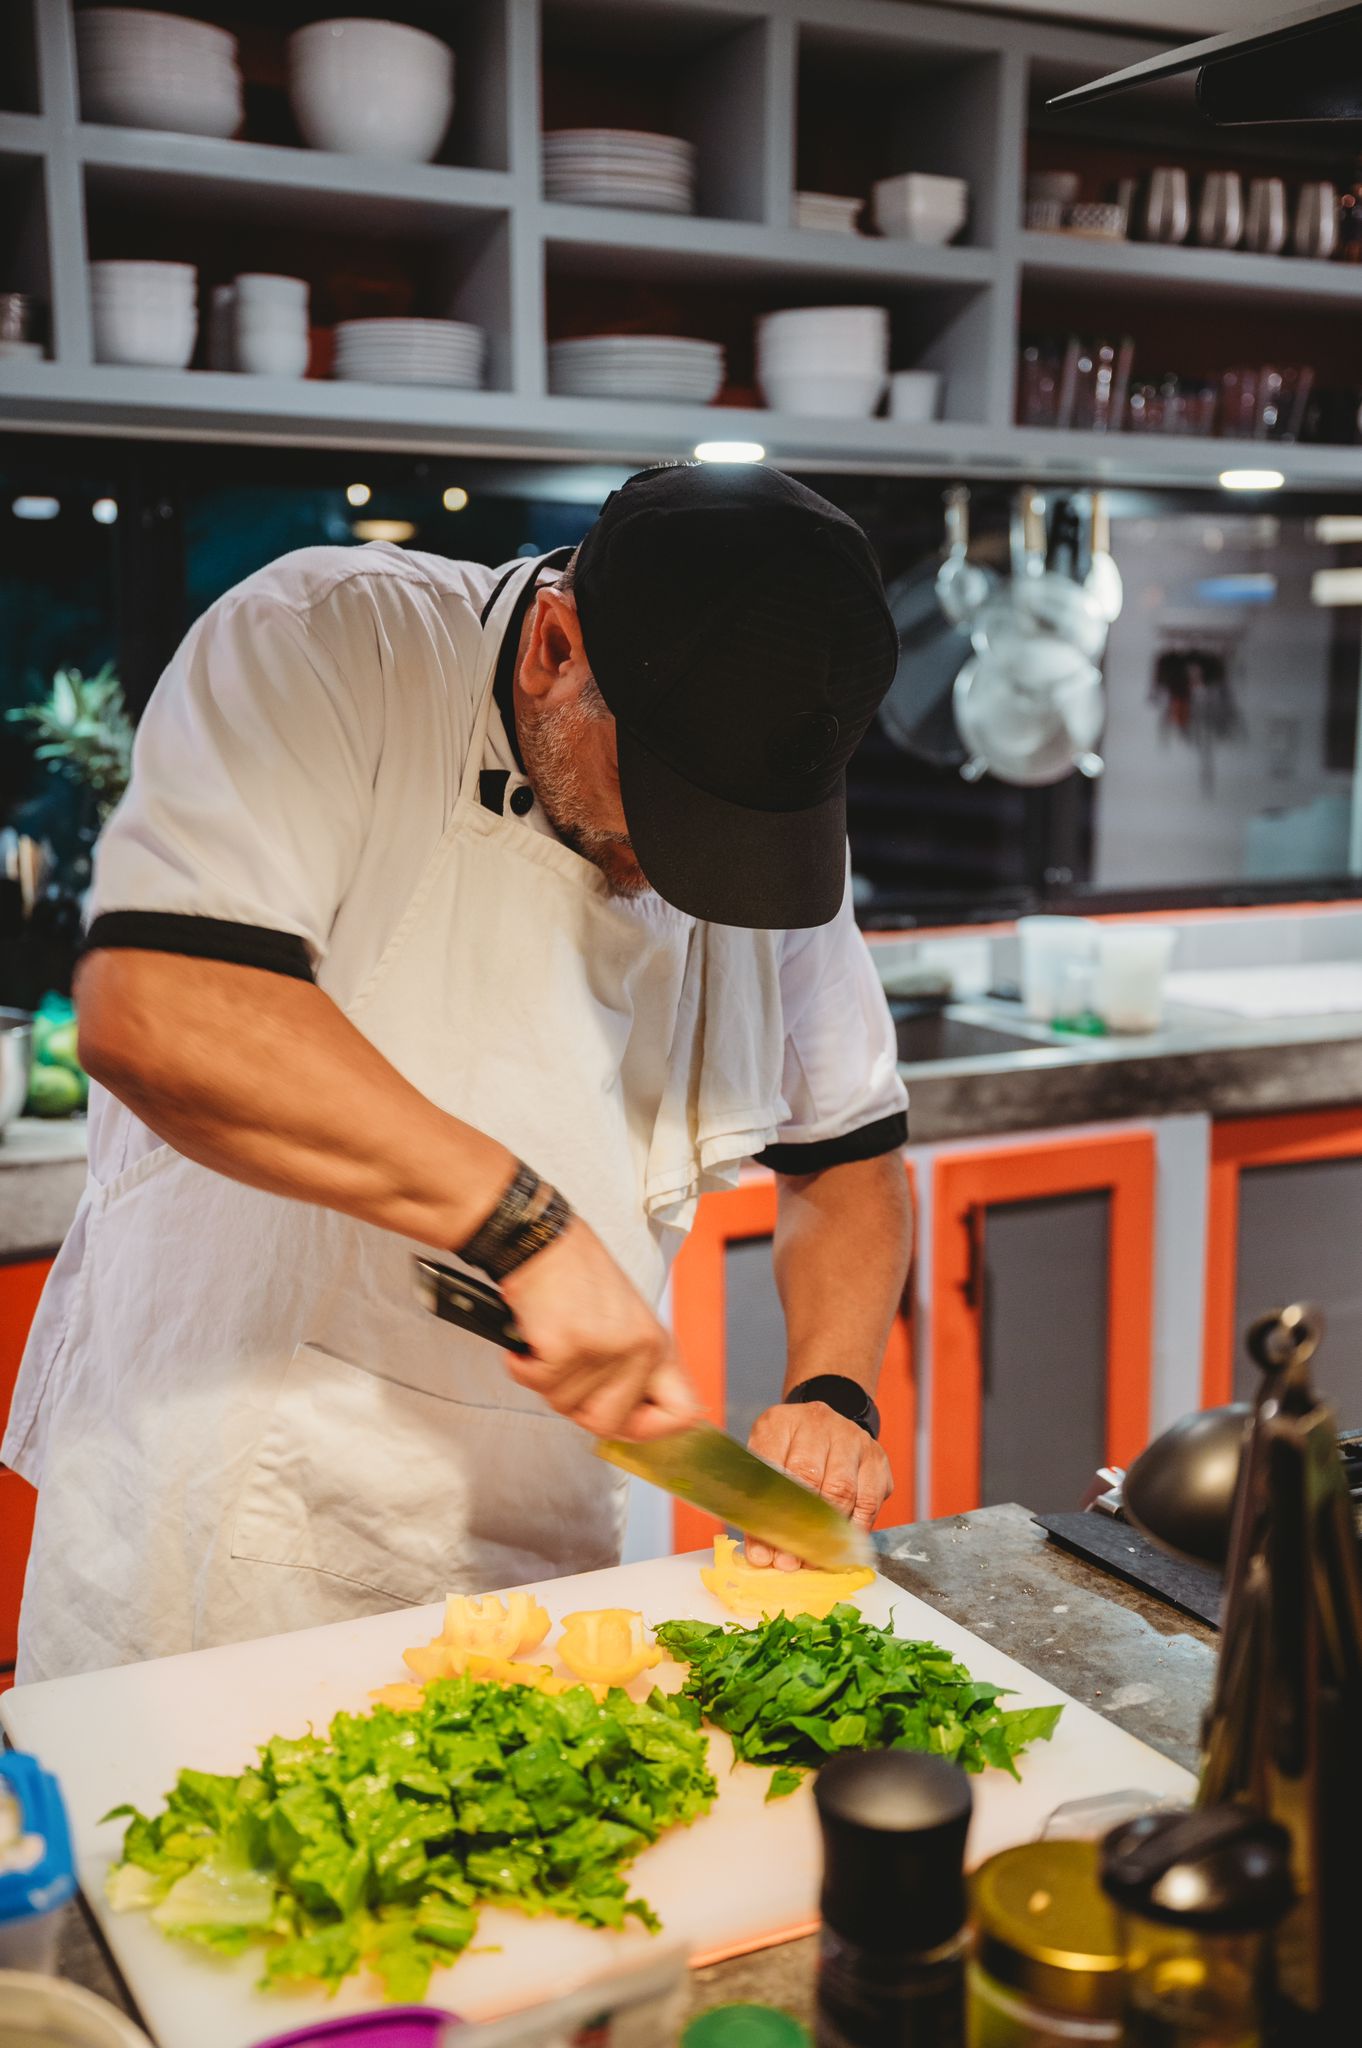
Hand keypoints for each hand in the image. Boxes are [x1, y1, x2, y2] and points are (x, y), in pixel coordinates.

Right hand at [500, 1215, 699, 1440]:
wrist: (542, 1241)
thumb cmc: (576, 1277)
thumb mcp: (625, 1321)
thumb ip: (631, 1370)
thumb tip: (629, 1423)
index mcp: (658, 1344)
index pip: (681, 1413)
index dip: (649, 1429)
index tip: (623, 1425)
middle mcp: (639, 1348)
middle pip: (608, 1423)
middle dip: (576, 1405)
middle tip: (565, 1370)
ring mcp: (605, 1349)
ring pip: (564, 1406)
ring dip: (546, 1378)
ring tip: (551, 1339)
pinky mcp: (567, 1347)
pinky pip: (536, 1384)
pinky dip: (523, 1365)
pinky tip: (533, 1337)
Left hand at [745, 1400, 891, 1569]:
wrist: (824, 1429)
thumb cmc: (787, 1455)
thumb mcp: (763, 1467)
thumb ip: (759, 1508)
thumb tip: (763, 1557)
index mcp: (779, 1423)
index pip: (768, 1467)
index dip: (766, 1513)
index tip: (764, 1551)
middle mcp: (817, 1422)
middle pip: (807, 1477)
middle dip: (798, 1527)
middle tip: (790, 1563)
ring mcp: (851, 1438)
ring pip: (842, 1490)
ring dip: (827, 1533)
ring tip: (814, 1560)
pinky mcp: (876, 1458)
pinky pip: (868, 1501)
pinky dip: (855, 1530)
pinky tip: (842, 1547)